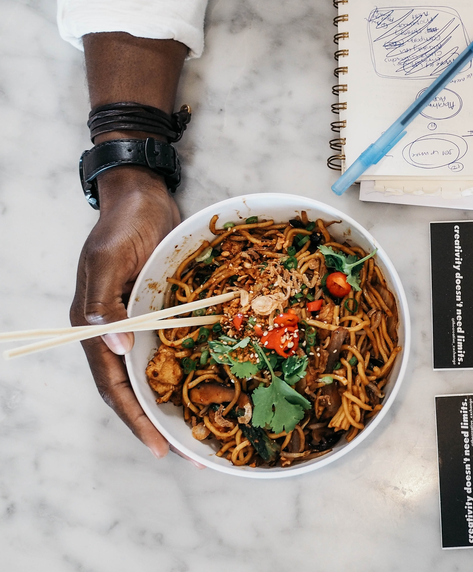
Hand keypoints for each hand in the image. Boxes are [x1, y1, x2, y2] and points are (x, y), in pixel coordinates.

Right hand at [69, 166, 179, 457]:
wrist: (142, 194)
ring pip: (150, 375)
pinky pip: (168, 350)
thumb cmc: (124, 223)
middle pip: (131, 389)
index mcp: (92, 324)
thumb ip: (105, 303)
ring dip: (170, 404)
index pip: (112, 385)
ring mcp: (136, 322)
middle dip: (155, 423)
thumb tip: (113, 347)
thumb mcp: (110, 258)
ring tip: (198, 433)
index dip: (135, 418)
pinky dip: (182, 372)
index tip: (160, 447)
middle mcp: (113, 330)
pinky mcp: (157, 312)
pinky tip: (205, 388)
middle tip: (187, 453)